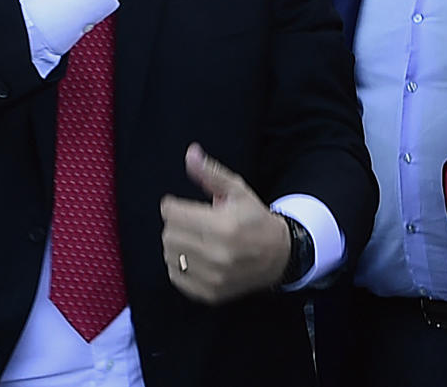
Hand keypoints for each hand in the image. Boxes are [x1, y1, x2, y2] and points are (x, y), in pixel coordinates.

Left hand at [160, 144, 290, 303]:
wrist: (278, 256)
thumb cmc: (254, 219)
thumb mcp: (237, 190)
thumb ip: (210, 173)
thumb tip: (190, 153)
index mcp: (223, 225)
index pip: (172, 213)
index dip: (174, 205)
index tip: (182, 205)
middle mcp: (217, 254)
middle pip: (168, 234)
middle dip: (177, 224)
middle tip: (193, 222)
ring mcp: (213, 277)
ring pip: (169, 256)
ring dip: (177, 245)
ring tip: (196, 239)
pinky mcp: (209, 293)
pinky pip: (175, 276)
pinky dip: (180, 265)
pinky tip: (196, 257)